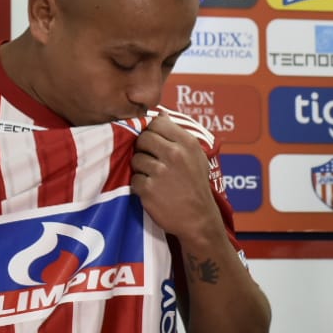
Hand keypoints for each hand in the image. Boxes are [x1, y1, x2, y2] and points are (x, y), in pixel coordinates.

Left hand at [129, 113, 222, 245]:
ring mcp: (160, 172)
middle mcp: (174, 154)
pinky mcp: (149, 190)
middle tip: (152, 161)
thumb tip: (160, 113)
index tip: (155, 143)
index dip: (152, 132)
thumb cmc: (195, 185)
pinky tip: (152, 191)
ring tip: (155, 178)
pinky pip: (134, 179)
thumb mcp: (195, 155)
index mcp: (187, 143)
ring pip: (136, 159)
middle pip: (143, 138)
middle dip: (144, 149)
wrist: (198, 219)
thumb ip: (177, 134)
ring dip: (141, 169)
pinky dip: (139, 186)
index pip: (157, 122)